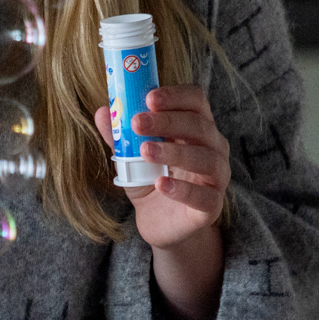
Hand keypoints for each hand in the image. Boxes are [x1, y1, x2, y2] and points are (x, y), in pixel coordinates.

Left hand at [99, 86, 231, 250]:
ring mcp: (216, 178)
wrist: (160, 224)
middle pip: (199, 126)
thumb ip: (120, 137)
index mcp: (196, 128)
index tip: (149, 97)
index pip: (196, 100)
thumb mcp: (131, 158)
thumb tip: (102, 112)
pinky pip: (204, 196)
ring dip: (174, 152)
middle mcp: (213, 148)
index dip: (176, 95)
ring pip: (205, 159)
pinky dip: (182, 189)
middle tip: (137, 122)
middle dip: (167, 121)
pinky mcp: (211, 207)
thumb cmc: (150, 181)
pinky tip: (160, 184)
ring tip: (145, 151)